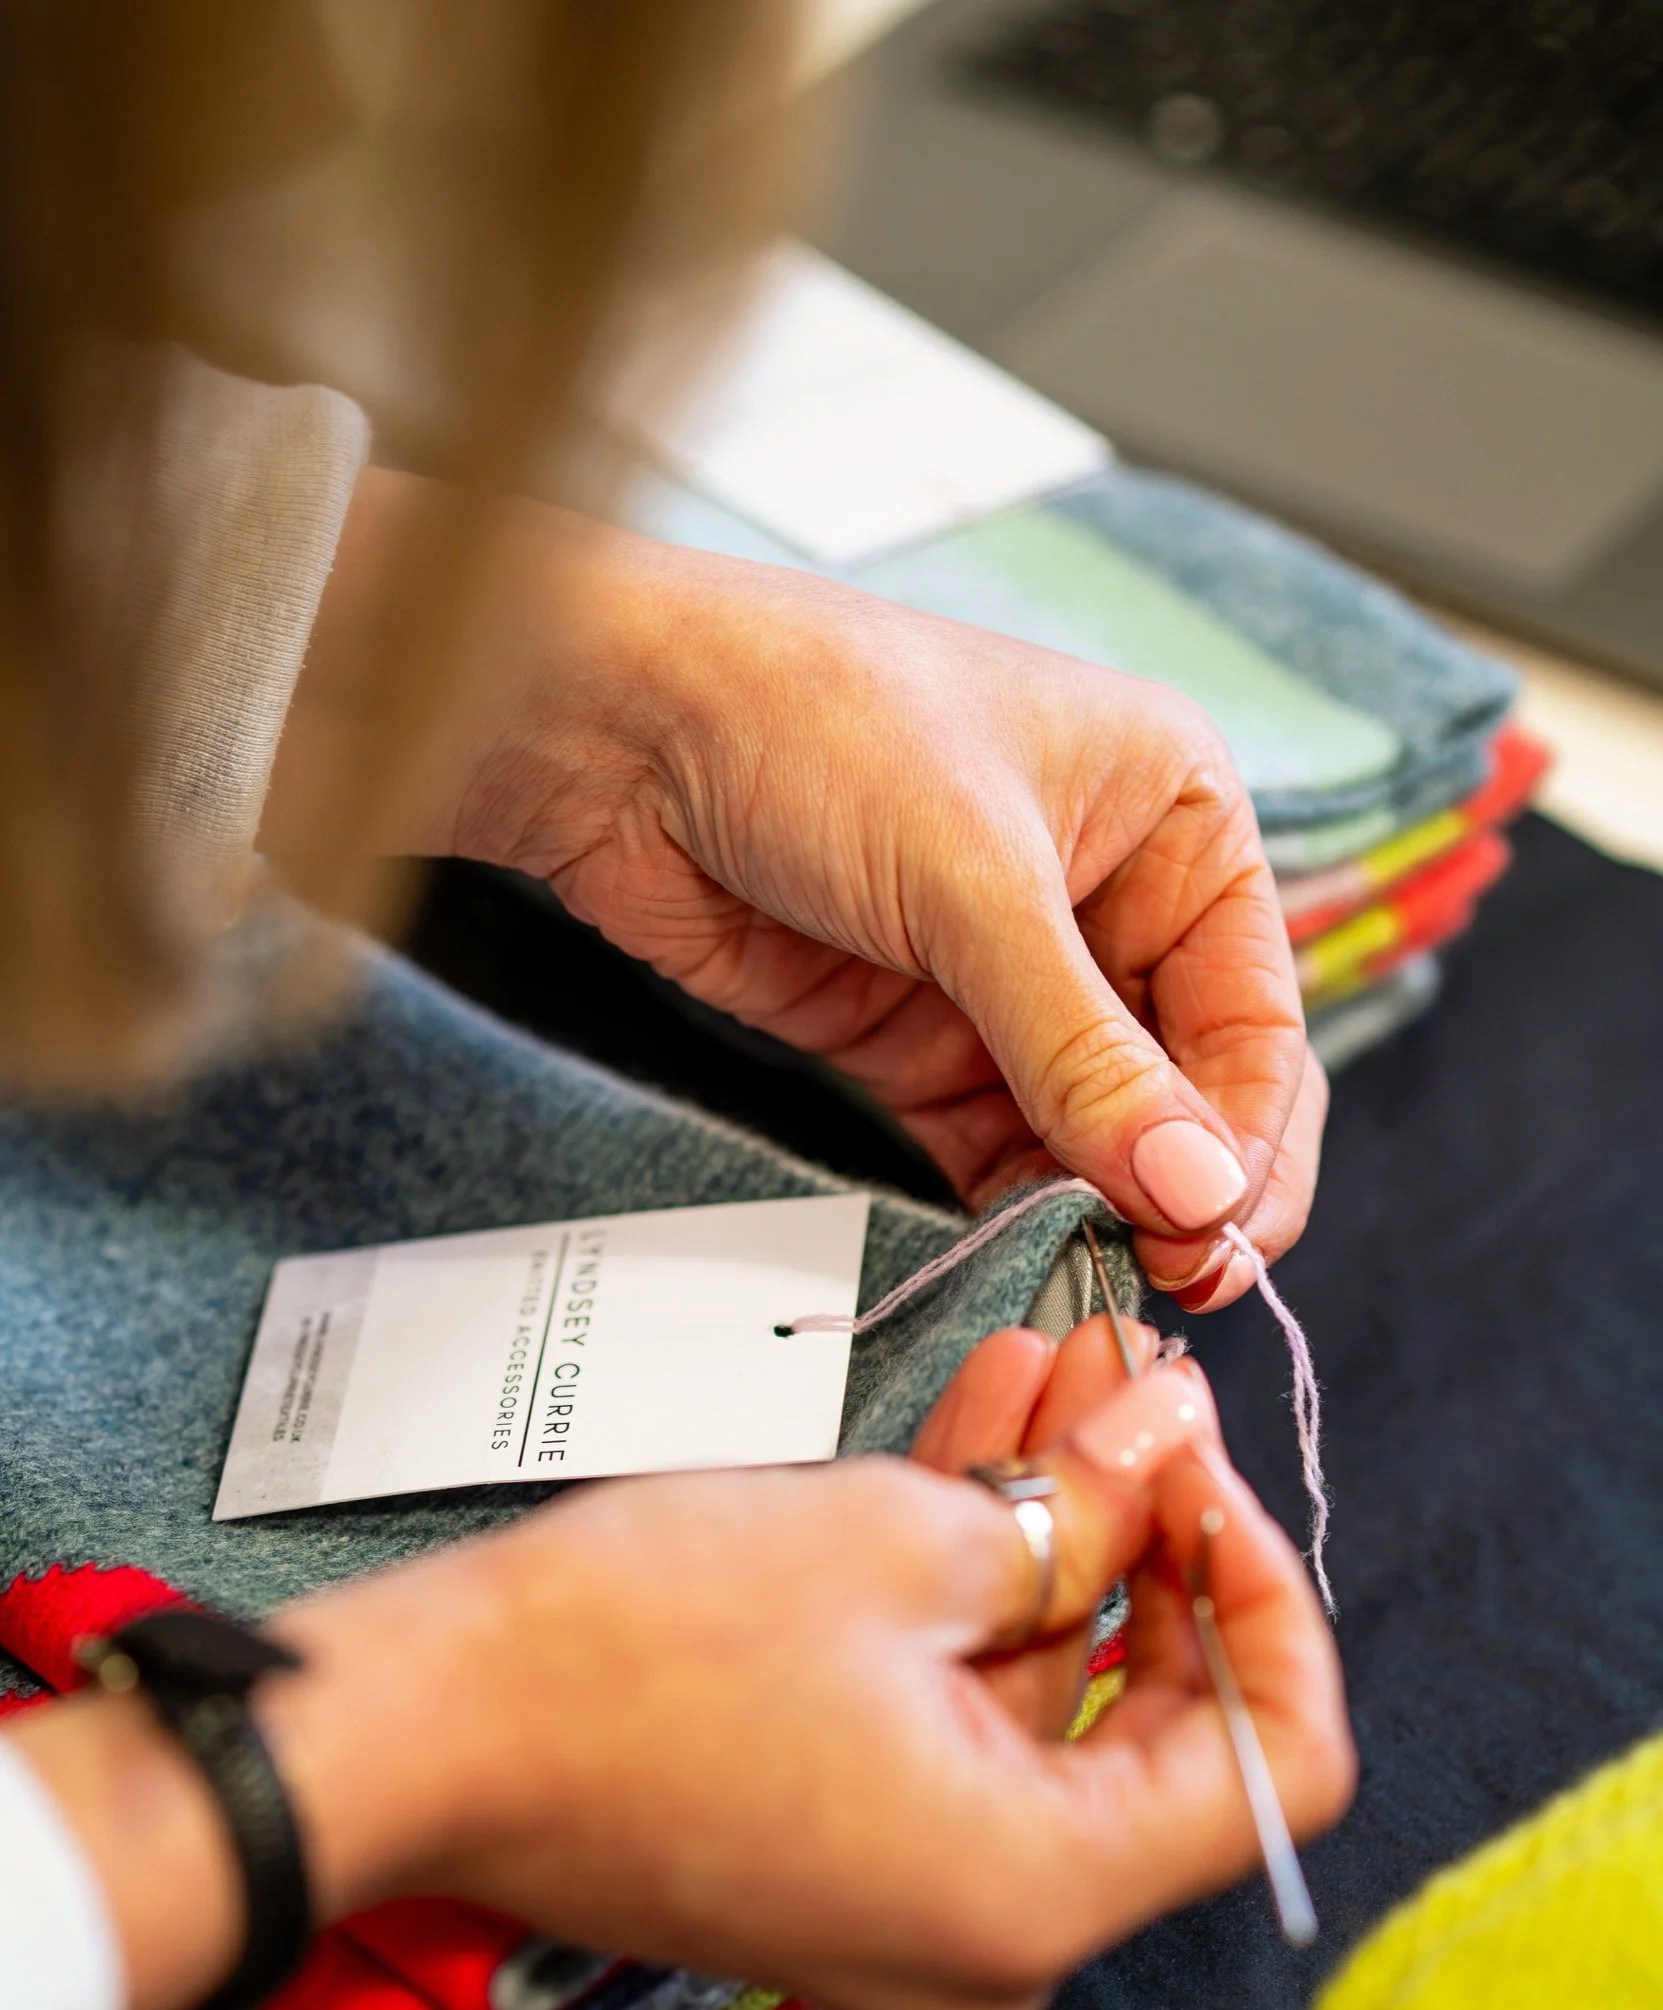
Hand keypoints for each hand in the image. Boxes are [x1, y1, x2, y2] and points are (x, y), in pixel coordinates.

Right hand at [13, 1329, 1350, 2009]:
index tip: (1205, 1462)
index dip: (1268, 1590)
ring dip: (1052, 1525)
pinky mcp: (838, 1850)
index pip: (1276, 1765)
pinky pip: (951, 1716)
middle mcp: (998, 1940)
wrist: (419, 1731)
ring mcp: (912, 1904)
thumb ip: (1078, 1500)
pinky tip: (981, 1429)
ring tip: (1061, 1360)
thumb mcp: (896, 1542)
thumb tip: (1175, 1434)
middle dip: (1148, 1527)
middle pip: (1155, 1721)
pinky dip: (969, 1587)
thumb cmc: (645, 1648)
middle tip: (1132, 1376)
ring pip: (1041, 1696)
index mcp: (1042, 1894)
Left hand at [267, 474, 1322, 1303]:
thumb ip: (1085, 1054)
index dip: (1249, 1141)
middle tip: (1169, 1285)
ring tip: (1093, 1285)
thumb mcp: (974, 883)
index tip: (1219, 1241)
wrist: (613, 728)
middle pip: (1193, 1088)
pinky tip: (1023, 1254)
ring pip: (1099, 1132)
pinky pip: (1000, 1146)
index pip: (1259, 1016)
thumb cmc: (811, 722)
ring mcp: (1015, 977)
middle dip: (1185, 1189)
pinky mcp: (924, 1038)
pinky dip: (1015, 1205)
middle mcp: (1114, 898)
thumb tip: (1198, 1196)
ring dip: (1100, 1210)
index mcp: (1177, 819)